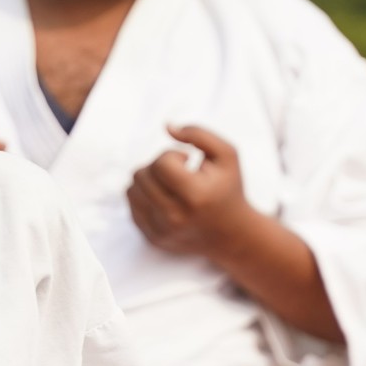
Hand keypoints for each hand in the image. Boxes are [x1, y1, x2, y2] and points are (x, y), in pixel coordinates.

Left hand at [127, 124, 259, 262]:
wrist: (232, 235)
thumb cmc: (228, 190)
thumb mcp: (227, 155)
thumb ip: (199, 134)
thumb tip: (166, 126)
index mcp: (195, 195)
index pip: (160, 163)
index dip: (172, 154)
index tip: (187, 161)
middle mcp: (176, 217)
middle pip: (142, 175)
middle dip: (158, 166)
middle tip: (179, 173)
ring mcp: (162, 231)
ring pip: (132, 190)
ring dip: (148, 180)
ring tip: (170, 184)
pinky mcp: (153, 239)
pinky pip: (132, 207)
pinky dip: (145, 197)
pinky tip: (165, 198)